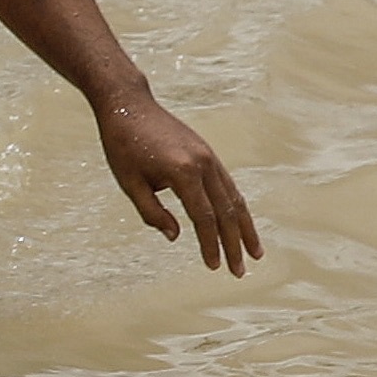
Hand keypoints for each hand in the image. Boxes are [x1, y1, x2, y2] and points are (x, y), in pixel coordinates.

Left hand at [98, 92, 262, 274]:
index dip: (210, 244)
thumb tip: (176, 237)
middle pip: (226, 211)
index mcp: (182, 171)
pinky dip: (237, 207)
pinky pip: (228, 186)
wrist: (128, 104)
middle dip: (234, 244)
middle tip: (239, 272)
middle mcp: (203, 163)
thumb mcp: (128, 181)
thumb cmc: (122, 144)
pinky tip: (239, 224)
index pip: (203, 217)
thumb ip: (151, 211)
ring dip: (245, 228)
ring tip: (255, 253)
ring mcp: (209, 157)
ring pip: (234, 198)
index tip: (214, 266)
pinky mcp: (208, 153)